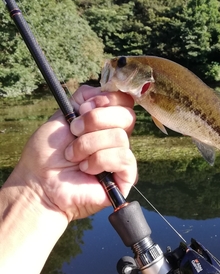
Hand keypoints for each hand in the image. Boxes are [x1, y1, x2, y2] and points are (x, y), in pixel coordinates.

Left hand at [9, 85, 136, 221]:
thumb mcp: (64, 115)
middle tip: (74, 132)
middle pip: (127, 116)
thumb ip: (84, 98)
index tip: (85, 107)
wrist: (38, 182)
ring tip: (74, 156)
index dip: (108, 100)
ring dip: (89, 144)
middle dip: (95, 121)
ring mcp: (121, 158)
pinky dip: (99, 160)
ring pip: (120, 137)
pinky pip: (123, 158)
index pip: (125, 101)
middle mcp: (116, 138)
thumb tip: (103, 91)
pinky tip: (85, 168)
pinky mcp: (125, 177)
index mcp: (105, 122)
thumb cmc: (47, 153)